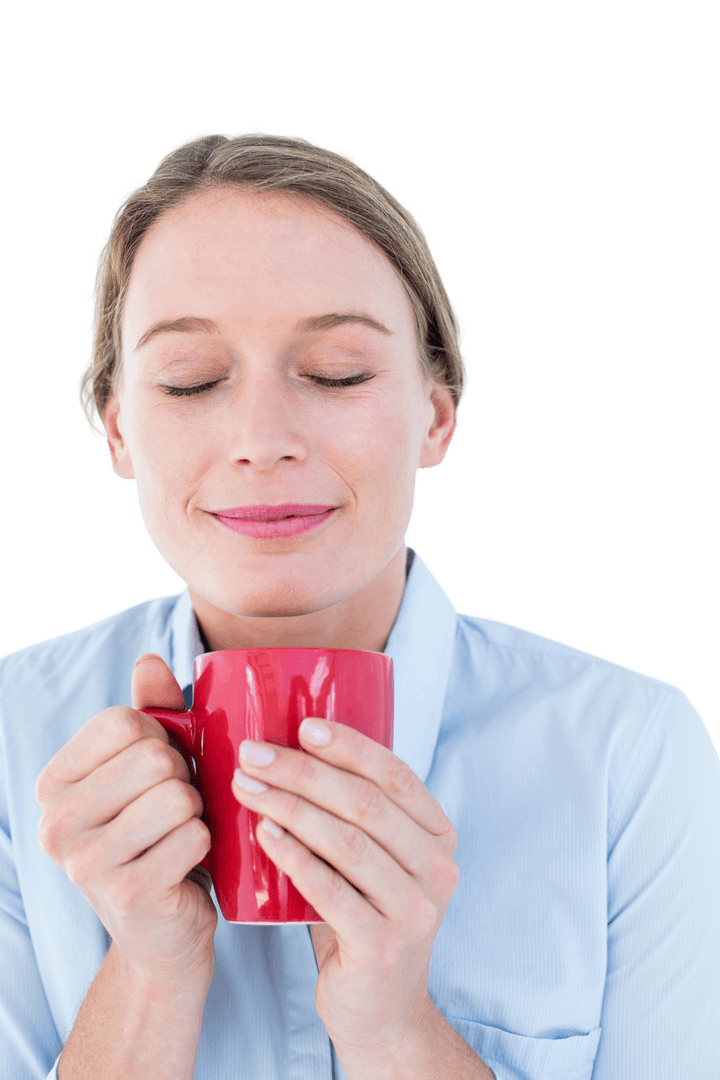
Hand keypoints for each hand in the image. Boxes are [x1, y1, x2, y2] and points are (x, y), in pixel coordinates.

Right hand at [35, 654, 216, 980]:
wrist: (163, 932)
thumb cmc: (159, 836)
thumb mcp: (151, 770)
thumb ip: (152, 712)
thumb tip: (149, 660)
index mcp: (54, 783)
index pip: (124, 722)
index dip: (161, 739)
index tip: (159, 770)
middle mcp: (55, 822)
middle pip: (153, 758)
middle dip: (183, 778)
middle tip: (176, 808)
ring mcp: (84, 864)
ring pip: (177, 796)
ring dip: (196, 811)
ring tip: (181, 833)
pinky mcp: (126, 895)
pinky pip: (193, 836)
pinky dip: (206, 843)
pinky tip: (188, 862)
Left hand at [231, 717, 459, 1053]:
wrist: (379, 1011)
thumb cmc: (363, 918)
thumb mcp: (374, 862)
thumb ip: (356, 816)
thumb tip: (291, 748)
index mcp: (438, 836)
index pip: (395, 776)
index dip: (349, 746)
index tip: (302, 726)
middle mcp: (437, 869)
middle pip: (365, 804)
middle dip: (304, 772)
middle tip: (254, 755)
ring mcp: (415, 910)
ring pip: (347, 842)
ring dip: (290, 807)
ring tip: (247, 788)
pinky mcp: (383, 946)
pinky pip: (331, 890)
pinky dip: (294, 857)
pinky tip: (263, 834)